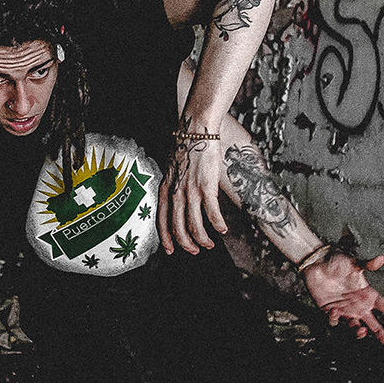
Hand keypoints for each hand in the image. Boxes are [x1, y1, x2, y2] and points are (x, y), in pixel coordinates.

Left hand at [157, 136, 226, 254]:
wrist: (195, 131)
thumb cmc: (185, 149)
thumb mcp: (171, 170)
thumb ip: (173, 186)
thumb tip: (178, 200)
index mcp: (165, 189)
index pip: (161, 221)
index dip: (166, 238)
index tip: (171, 250)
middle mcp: (175, 193)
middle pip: (177, 227)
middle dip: (186, 243)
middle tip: (194, 250)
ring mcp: (190, 191)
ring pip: (194, 224)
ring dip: (202, 239)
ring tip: (209, 244)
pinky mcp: (206, 187)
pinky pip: (211, 212)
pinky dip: (217, 224)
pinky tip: (222, 230)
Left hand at [302, 252, 383, 358]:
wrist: (317, 263)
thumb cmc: (337, 262)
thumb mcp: (354, 264)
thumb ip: (368, 264)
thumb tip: (381, 258)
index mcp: (369, 296)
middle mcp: (360, 307)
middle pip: (377, 328)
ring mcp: (347, 312)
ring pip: (358, 329)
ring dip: (360, 332)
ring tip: (361, 330)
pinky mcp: (332, 312)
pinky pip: (336, 321)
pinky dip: (336, 319)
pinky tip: (335, 310)